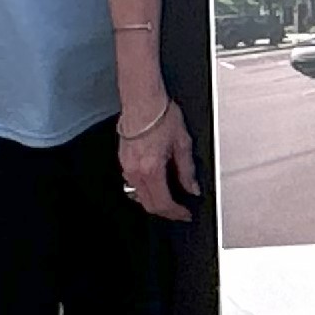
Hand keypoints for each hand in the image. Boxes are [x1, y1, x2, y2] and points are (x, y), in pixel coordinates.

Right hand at [119, 101, 200, 219]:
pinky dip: (146, 189)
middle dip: (166, 212)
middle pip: (149, 205)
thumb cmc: (161, 115)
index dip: (176, 213)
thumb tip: (192, 187)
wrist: (142, 100)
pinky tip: (156, 183)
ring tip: (170, 198)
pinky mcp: (123, 160)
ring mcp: (126, 166)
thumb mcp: (182, 143)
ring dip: (155, 202)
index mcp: (151, 169)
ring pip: (139, 196)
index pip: (163, 203)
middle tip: (179, 211)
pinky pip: (133, 183)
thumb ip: (187, 170)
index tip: (185, 214)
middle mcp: (135, 171)